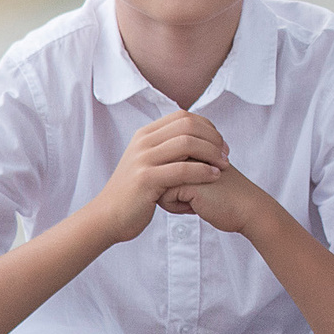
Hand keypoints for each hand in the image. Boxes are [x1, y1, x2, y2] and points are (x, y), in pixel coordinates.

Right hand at [90, 112, 228, 243]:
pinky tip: (214, 177)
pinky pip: (182, 169)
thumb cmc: (135, 193)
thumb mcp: (148, 163)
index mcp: (145, 134)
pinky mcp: (146, 179)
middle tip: (226, 154)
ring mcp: (143, 159)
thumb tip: (195, 138)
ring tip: (223, 165)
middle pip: (188, 126)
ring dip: (212, 153)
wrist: (107, 216)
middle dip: (213, 138)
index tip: (220, 143)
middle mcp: (143, 142)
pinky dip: (203, 171)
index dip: (207, 126)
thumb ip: (166, 149)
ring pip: (187, 144)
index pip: (183, 116)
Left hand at [159, 151, 276, 235]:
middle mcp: (189, 150)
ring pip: (159, 186)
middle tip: (196, 196)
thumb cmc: (224, 196)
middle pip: (159, 175)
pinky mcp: (187, 177)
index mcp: (192, 145)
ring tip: (196, 201)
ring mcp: (188, 161)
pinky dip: (176, 207)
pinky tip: (196, 207)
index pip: (163, 168)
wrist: (247, 208)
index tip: (196, 188)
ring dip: (173, 199)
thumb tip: (156, 176)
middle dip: (170, 191)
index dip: (174, 184)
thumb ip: (182, 168)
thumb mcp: (201, 176)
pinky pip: (164, 197)